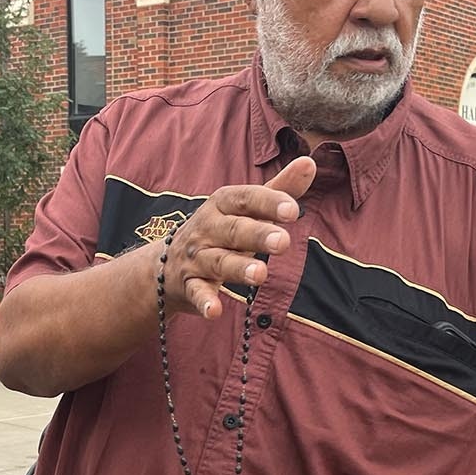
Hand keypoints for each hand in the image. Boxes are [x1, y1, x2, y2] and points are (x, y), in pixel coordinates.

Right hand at [161, 156, 315, 319]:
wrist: (165, 264)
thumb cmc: (219, 230)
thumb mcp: (245, 208)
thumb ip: (278, 189)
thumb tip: (310, 162)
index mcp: (222, 204)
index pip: (246, 199)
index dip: (268, 203)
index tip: (293, 210)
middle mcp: (207, 228)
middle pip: (234, 230)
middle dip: (258, 235)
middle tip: (283, 242)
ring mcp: (197, 257)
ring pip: (218, 262)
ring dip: (238, 268)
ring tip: (261, 274)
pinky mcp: (189, 285)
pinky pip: (196, 293)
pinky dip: (204, 301)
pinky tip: (215, 311)